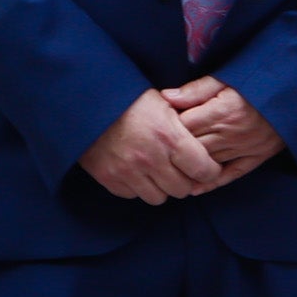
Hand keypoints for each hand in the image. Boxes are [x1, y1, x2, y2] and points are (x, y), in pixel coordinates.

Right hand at [79, 88, 224, 203]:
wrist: (87, 101)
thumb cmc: (132, 99)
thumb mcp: (166, 104)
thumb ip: (187, 127)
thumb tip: (208, 143)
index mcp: (170, 137)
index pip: (204, 170)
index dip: (209, 170)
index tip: (205, 166)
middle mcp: (151, 158)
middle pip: (182, 189)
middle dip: (185, 180)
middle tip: (179, 169)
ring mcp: (128, 171)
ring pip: (158, 197)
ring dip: (160, 187)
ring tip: (156, 170)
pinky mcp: (108, 178)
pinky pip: (132, 194)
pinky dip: (136, 186)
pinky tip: (135, 170)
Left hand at [162, 77, 282, 184]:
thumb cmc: (260, 83)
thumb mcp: (228, 79)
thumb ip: (197, 89)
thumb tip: (164, 98)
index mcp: (222, 112)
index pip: (182, 125)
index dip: (167, 126)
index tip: (157, 126)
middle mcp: (232, 134)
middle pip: (191, 147)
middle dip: (173, 148)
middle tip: (158, 149)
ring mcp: (244, 148)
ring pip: (207, 163)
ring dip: (187, 168)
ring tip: (168, 169)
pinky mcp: (257, 157)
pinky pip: (231, 174)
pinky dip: (212, 183)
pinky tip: (194, 188)